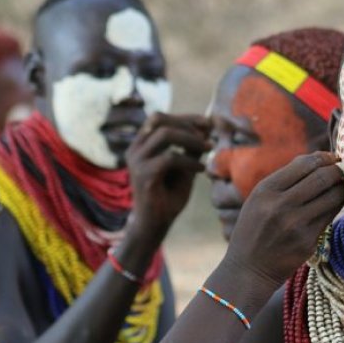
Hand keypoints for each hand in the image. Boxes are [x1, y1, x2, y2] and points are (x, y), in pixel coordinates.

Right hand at [126, 112, 210, 240]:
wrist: (154, 225)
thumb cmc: (168, 197)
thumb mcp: (184, 167)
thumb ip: (190, 148)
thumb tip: (205, 128)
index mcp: (140, 145)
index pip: (159, 118)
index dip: (184, 117)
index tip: (207, 122)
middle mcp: (135, 149)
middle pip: (159, 119)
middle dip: (187, 124)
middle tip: (207, 137)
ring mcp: (136, 161)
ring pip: (165, 134)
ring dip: (191, 139)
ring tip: (208, 149)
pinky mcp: (143, 175)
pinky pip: (170, 158)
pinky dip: (189, 161)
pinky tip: (201, 170)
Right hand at [223, 152, 343, 292]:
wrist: (248, 269)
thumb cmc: (254, 230)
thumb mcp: (258, 200)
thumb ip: (283, 181)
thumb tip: (318, 160)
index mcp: (266, 190)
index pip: (304, 164)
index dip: (323, 157)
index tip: (332, 158)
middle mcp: (281, 205)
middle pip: (322, 177)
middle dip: (337, 171)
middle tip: (342, 172)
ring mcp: (296, 224)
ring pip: (332, 196)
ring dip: (341, 189)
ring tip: (341, 187)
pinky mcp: (308, 241)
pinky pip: (330, 216)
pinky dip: (336, 207)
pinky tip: (334, 204)